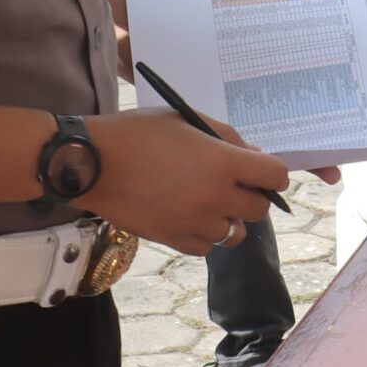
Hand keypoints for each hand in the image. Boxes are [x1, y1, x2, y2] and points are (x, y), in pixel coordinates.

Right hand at [83, 108, 291, 255]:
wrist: (91, 163)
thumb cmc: (137, 132)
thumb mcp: (185, 118)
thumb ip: (226, 136)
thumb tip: (253, 155)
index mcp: (222, 162)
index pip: (275, 175)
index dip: (273, 172)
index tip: (262, 170)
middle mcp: (215, 197)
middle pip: (259, 209)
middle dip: (252, 195)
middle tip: (233, 184)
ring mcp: (195, 223)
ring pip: (235, 234)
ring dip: (229, 218)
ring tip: (208, 203)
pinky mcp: (174, 240)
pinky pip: (206, 247)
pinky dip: (204, 235)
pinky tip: (189, 216)